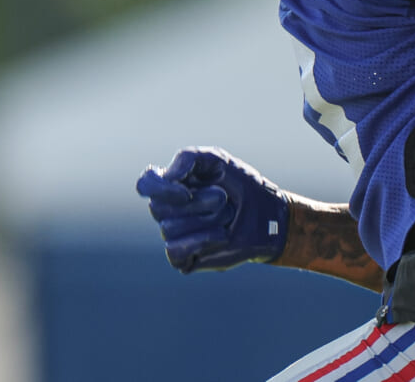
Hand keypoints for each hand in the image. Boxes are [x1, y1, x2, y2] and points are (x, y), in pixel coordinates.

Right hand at [135, 147, 288, 272]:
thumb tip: (166, 176)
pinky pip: (174, 250)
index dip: (159, 188)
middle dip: (197, 202)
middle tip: (223, 198)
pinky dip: (202, 241)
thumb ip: (188, 157)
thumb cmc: (242, 186)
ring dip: (207, 219)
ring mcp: (175, 235)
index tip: (185, 190)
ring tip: (228, 216)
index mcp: (172, 185)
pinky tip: (223, 235)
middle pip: (158, 208)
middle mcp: (169, 210)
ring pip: (169, 229)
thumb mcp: (219, 161)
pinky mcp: (184, 257)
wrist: (268, 216)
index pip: (146, 184)